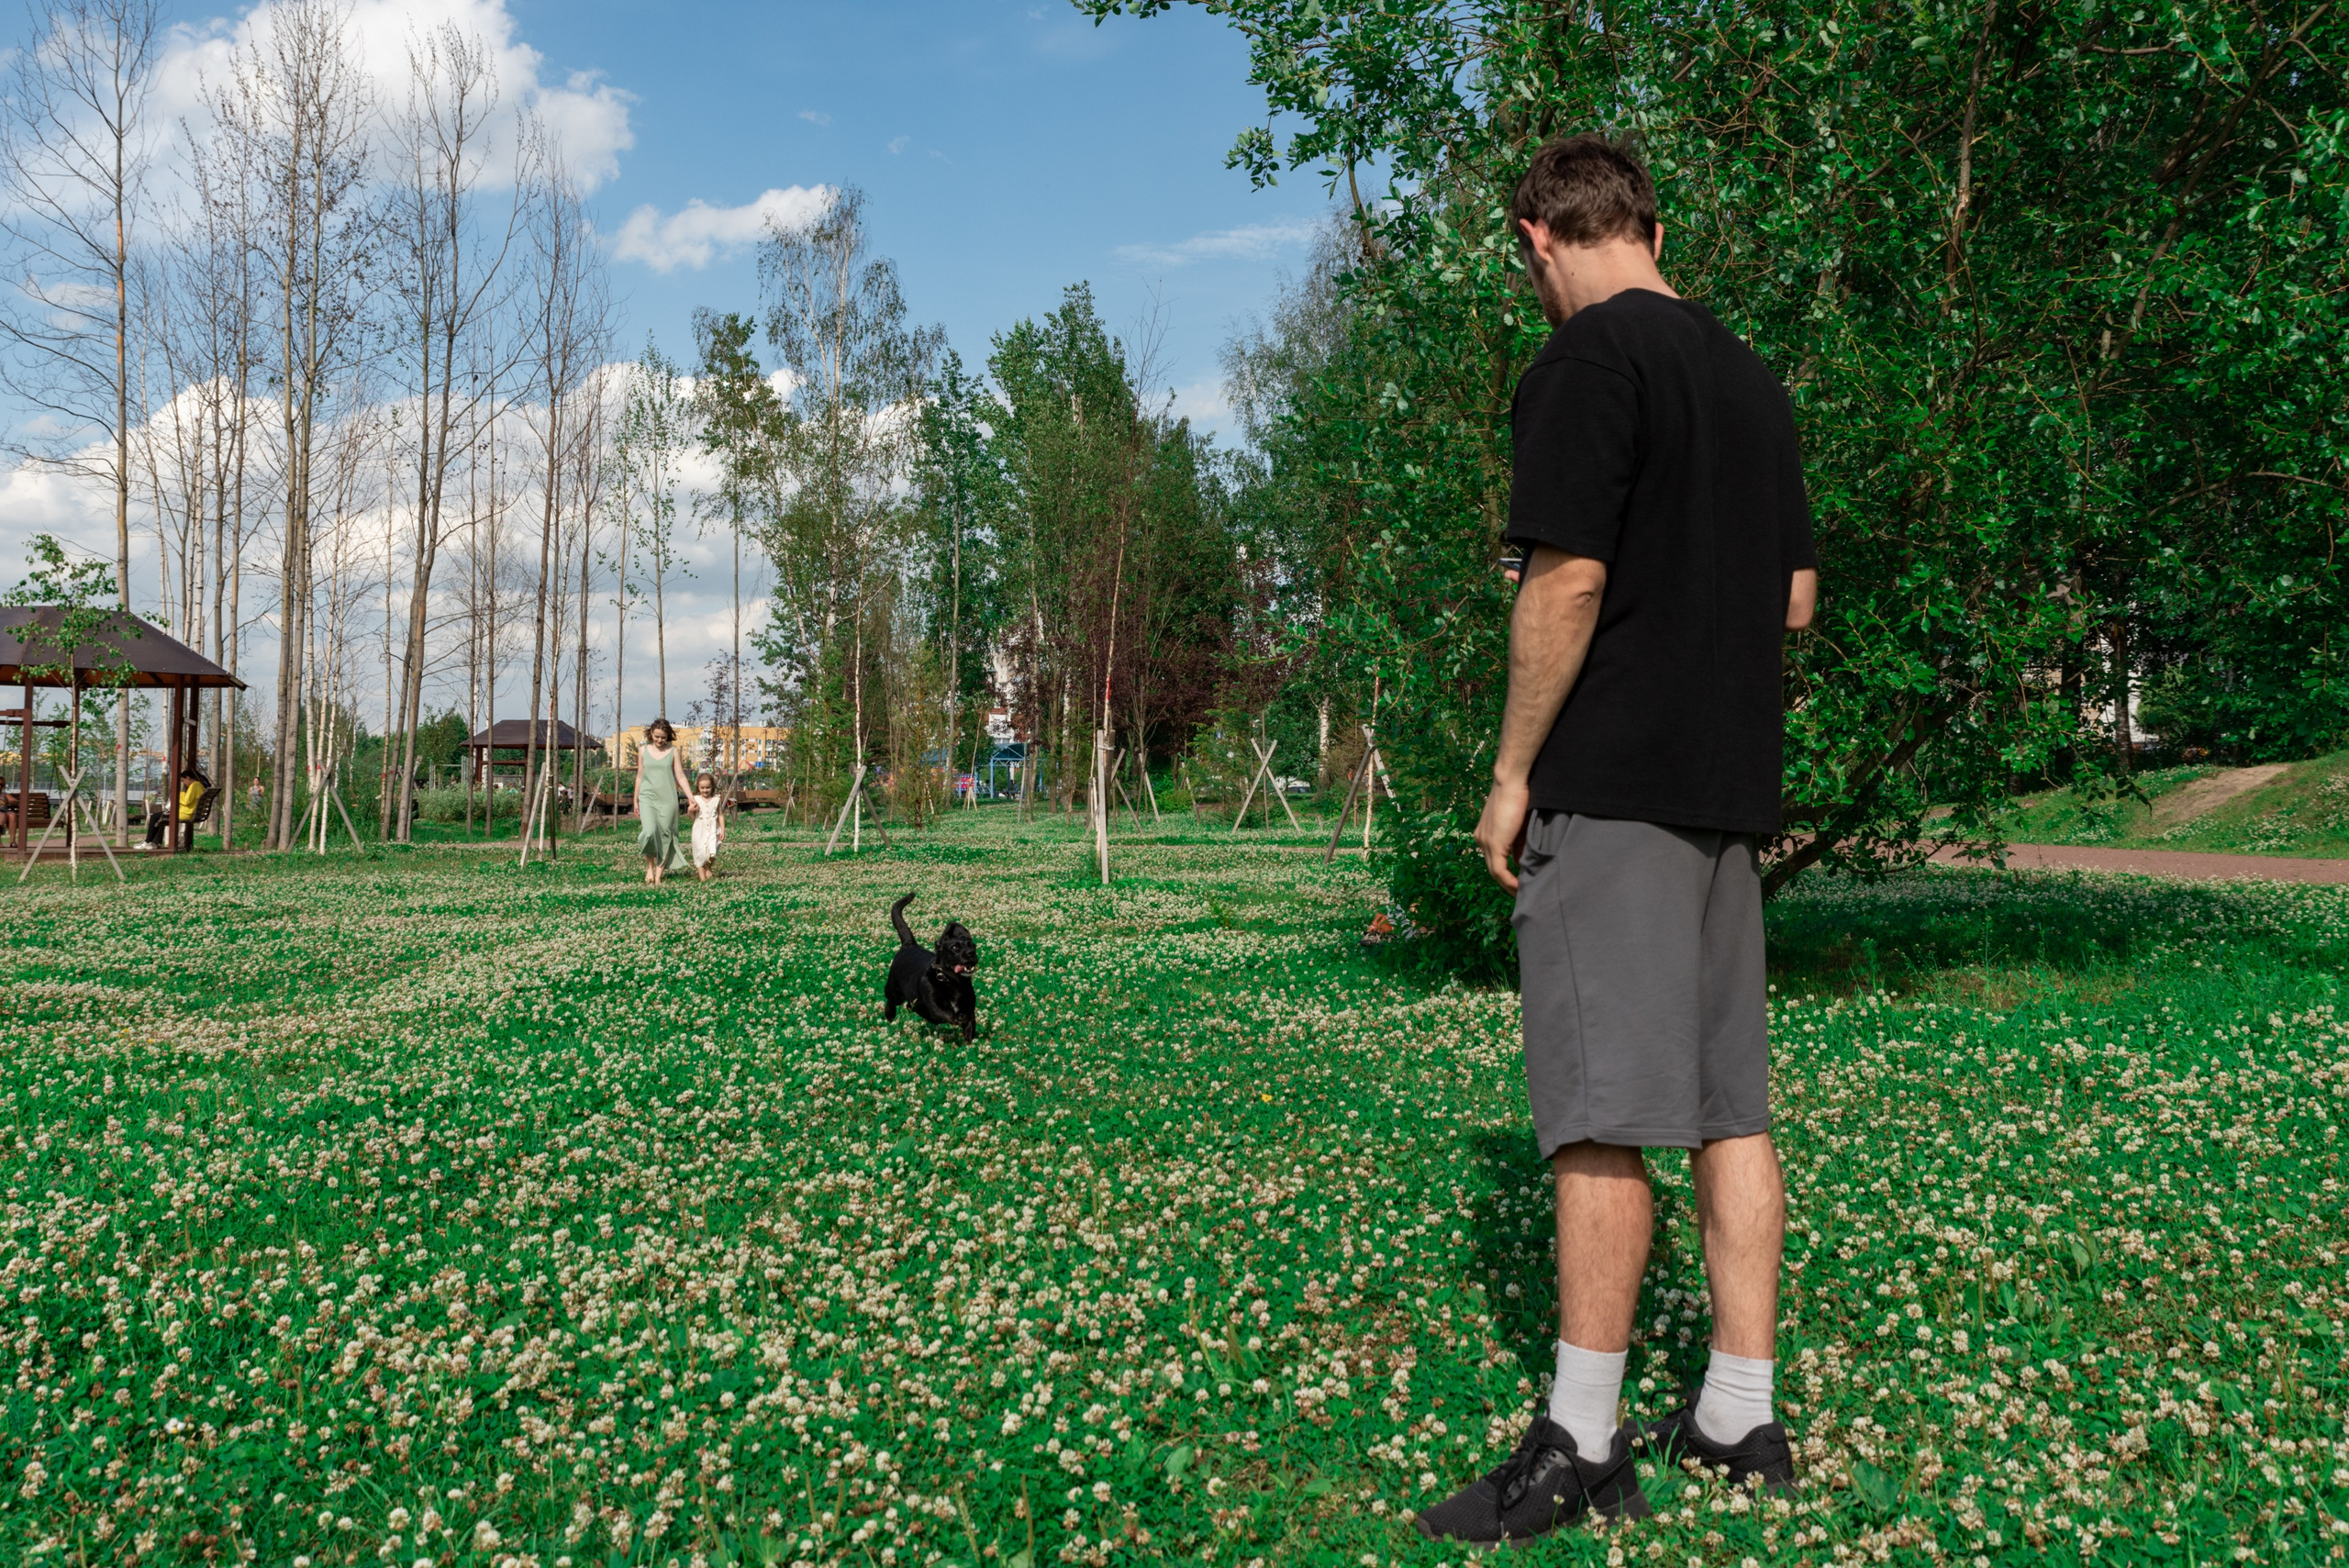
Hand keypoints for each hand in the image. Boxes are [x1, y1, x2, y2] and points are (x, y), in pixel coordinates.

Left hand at [1474, 775, 1532, 892]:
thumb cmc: (1519, 796)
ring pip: (1494, 872)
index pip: (1494, 859)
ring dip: (1508, 886)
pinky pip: (1499, 871)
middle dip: (1506, 884)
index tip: (1519, 883)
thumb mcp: (1519, 826)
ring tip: (1522, 895)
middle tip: (1520, 894)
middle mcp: (1481, 839)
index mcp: (1484, 834)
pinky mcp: (1493, 843)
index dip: (1506, 874)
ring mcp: (1485, 842)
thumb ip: (1518, 844)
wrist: (1511, 781)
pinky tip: (1519, 889)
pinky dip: (1509, 882)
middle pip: (1493, 869)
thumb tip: (1522, 863)